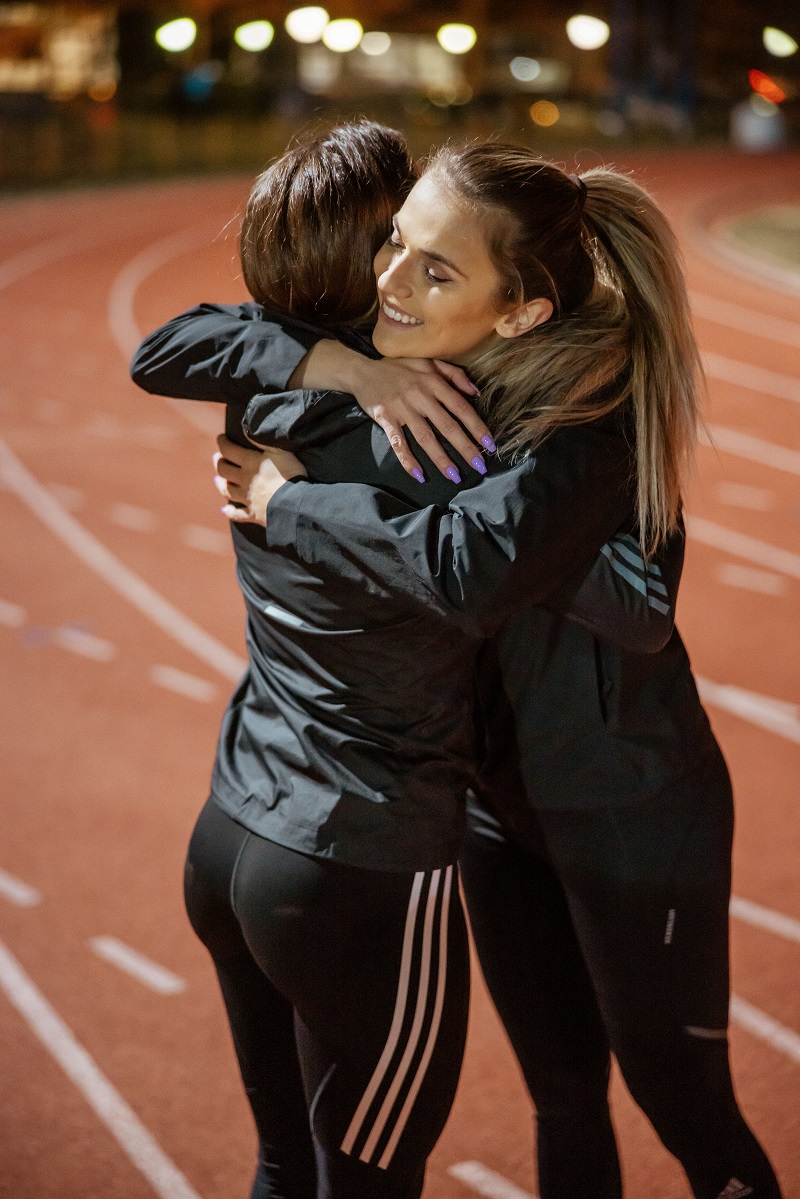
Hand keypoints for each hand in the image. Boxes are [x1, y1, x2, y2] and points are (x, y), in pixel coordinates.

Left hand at [213, 435, 306, 525]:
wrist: (294, 503)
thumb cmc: (290, 474)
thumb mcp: (280, 451)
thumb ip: (262, 441)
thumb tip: (245, 430)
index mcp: (249, 463)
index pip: (229, 450)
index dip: (222, 443)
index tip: (220, 438)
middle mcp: (244, 480)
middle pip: (224, 470)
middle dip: (219, 462)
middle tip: (217, 457)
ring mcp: (247, 498)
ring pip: (227, 491)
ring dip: (220, 484)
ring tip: (216, 480)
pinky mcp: (253, 514)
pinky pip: (238, 514)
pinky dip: (230, 512)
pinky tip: (224, 510)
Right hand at [352, 357, 495, 483]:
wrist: (362, 370)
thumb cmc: (398, 368)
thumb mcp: (428, 362)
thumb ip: (454, 374)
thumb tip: (476, 392)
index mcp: (433, 382)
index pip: (461, 407)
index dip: (477, 427)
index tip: (490, 445)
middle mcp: (420, 395)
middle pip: (447, 426)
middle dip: (465, 448)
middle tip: (479, 466)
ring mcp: (402, 408)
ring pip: (425, 437)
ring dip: (441, 459)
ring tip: (455, 476)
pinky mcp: (385, 418)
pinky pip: (398, 443)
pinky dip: (408, 460)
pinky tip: (419, 475)